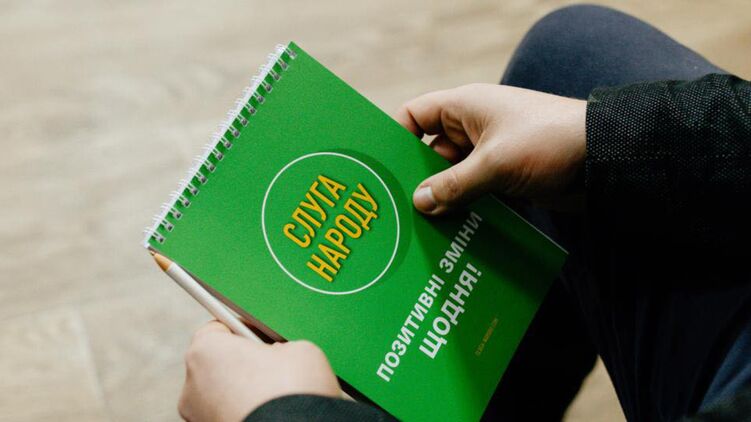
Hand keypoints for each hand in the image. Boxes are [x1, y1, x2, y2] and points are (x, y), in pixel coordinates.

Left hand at [178, 321, 340, 421]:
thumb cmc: (292, 391)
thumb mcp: (300, 349)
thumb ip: (283, 346)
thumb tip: (282, 358)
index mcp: (205, 350)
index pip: (219, 327)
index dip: (247, 327)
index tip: (266, 334)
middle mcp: (192, 385)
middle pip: (221, 362)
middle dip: (248, 362)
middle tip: (278, 364)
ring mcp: (199, 416)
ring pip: (225, 393)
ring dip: (247, 390)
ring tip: (279, 393)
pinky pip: (231, 413)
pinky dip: (248, 411)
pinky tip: (274, 412)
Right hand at [395, 83, 586, 213]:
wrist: (605, 159)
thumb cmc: (548, 143)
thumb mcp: (494, 164)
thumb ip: (453, 185)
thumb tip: (419, 202)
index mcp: (465, 108)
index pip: (415, 115)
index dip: (395, 138)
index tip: (380, 169)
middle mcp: (474, 128)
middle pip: (430, 152)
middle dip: (417, 179)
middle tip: (395, 210)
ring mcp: (490, 154)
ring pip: (453, 177)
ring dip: (442, 200)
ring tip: (419, 229)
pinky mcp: (506, 177)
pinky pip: (474, 192)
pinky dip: (465, 208)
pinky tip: (451, 233)